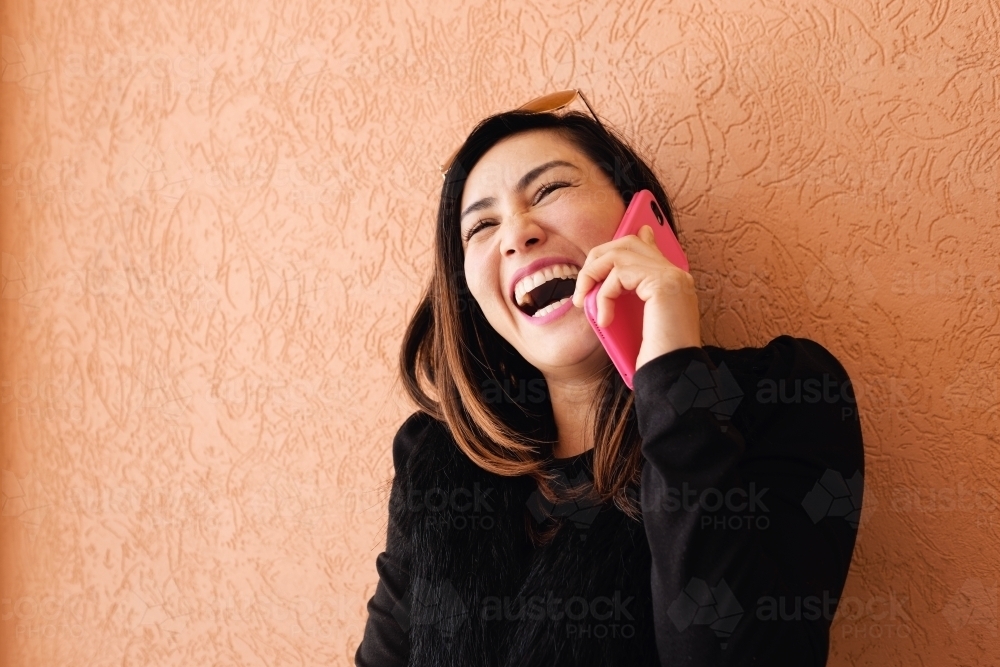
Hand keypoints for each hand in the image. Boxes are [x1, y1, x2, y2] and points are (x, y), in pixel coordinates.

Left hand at [571, 225, 700, 371]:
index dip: (621, 243)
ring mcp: (672, 276)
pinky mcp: (662, 283)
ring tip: (584, 301)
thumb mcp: (635, 322)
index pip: (647, 246)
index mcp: (674, 282)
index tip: (602, 254)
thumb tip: (609, 278)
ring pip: (618, 253)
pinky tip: (604, 319)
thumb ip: (626, 297)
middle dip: (597, 259)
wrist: (674, 375)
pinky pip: (618, 274)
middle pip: (627, 242)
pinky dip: (603, 295)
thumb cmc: (656, 356)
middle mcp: (676, 275)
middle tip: (583, 289)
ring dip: (592, 275)